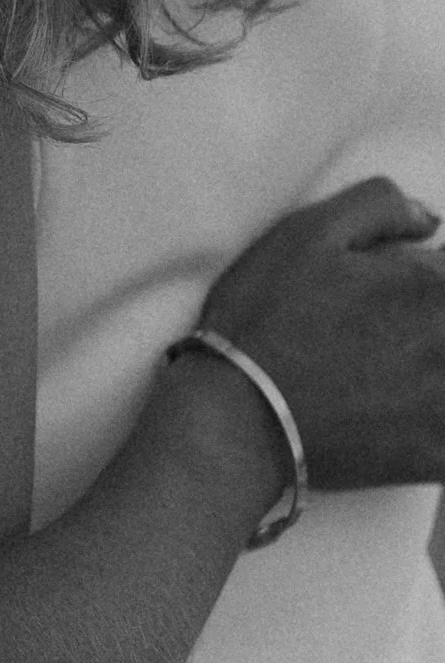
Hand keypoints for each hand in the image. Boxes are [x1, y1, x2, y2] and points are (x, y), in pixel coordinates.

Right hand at [198, 178, 444, 491]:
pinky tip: (398, 421)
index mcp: (435, 288)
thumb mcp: (307, 233)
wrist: (236, 420)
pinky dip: (432, 426)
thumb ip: (380, 206)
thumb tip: (429, 221)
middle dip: (425, 321)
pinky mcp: (436, 456)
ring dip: (431, 372)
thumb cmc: (266, 321)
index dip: (425, 278)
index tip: (391, 293)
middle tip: (377, 336)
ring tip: (384, 373)